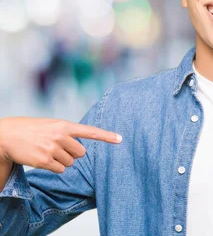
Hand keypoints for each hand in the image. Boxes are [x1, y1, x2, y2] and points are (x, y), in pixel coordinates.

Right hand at [0, 117, 121, 172]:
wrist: (8, 135)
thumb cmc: (33, 130)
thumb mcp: (52, 125)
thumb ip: (68, 133)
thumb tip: (82, 150)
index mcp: (64, 125)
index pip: (90, 131)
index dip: (106, 136)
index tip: (120, 139)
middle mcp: (60, 136)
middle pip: (81, 153)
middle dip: (73, 153)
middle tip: (59, 148)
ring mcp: (52, 149)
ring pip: (71, 162)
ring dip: (62, 160)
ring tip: (47, 151)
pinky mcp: (45, 161)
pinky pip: (61, 169)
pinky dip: (55, 167)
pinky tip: (44, 159)